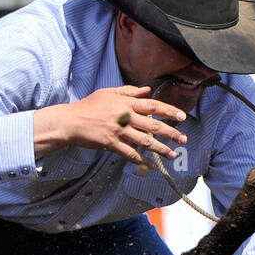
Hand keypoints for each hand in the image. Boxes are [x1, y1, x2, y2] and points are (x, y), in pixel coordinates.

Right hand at [34, 86, 187, 162]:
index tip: (182, 117)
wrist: (71, 121)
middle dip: (171, 133)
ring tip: (173, 155)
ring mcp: (119, 131)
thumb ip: (128, 92)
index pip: (153, 105)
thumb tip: (146, 89)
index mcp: (126, 103)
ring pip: (145, 141)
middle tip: (184, 139)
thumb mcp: (108, 93)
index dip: (169, 111)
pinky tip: (152, 166)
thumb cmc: (89, 106)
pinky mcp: (112, 144)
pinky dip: (142, 161)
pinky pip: (131, 154)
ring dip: (161, 149)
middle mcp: (125, 116)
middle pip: (153, 125)